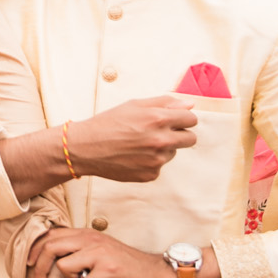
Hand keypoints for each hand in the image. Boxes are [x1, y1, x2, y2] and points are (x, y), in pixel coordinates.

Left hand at [27, 226, 173, 277]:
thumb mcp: (100, 250)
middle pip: (50, 248)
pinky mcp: (109, 270)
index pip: (51, 236)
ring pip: (64, 266)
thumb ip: (79, 249)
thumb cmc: (127, 266)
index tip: (28, 266)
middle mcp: (91, 239)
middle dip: (38, 268)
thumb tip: (52, 258)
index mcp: (86, 234)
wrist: (156, 273)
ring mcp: (100, 254)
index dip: (35, 251)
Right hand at [66, 96, 198, 183]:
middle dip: (180, 134)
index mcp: (159, 119)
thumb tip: (189, 104)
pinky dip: (151, 161)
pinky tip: (133, 156)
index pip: (191, 119)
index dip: (183, 118)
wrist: (85, 148)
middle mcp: (161, 140)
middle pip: (190, 139)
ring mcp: (157, 160)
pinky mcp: (151, 174)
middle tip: (161, 132)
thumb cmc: (108, 123)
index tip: (175, 120)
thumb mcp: (134, 105)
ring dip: (163, 148)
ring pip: (173, 152)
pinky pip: (160, 166)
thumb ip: (164, 103)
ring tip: (139, 144)